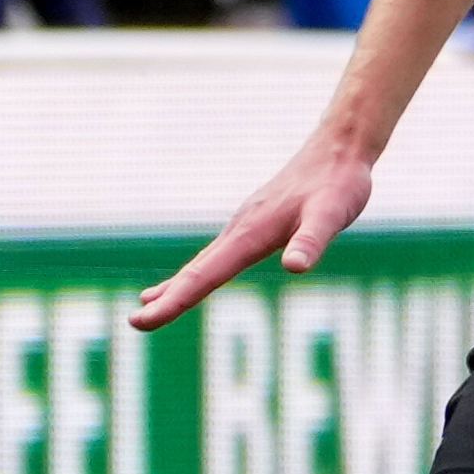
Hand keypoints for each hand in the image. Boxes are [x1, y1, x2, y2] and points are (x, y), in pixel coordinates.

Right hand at [134, 129, 375, 330]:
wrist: (338, 149)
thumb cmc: (338, 184)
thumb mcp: (332, 214)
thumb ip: (312, 241)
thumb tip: (295, 268)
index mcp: (249, 234)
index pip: (203, 276)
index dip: (173, 302)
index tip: (142, 321)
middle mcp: (238, 230)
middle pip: (195, 272)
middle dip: (165, 299)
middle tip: (134, 324)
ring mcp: (242, 226)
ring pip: (201, 262)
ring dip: (175, 286)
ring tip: (147, 304)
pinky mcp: (251, 225)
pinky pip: (215, 254)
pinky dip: (195, 272)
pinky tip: (191, 278)